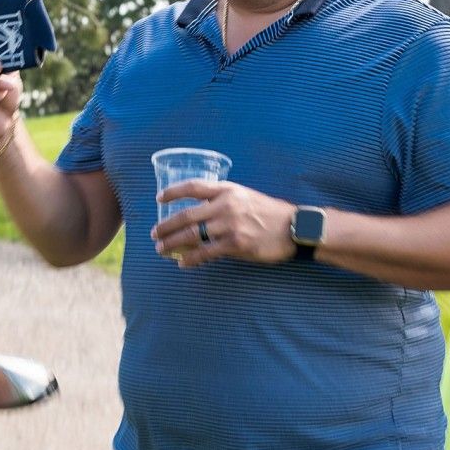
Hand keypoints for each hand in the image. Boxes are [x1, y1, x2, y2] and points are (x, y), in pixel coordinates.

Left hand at [151, 180, 297, 267]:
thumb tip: (198, 216)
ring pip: (192, 235)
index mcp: (228, 190)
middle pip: (186, 215)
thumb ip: (223, 202)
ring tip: (161, 249)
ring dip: (172, 243)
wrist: (294, 227)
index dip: (173, 192)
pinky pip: (206, 253)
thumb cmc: (270, 213)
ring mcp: (230, 225)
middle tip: (154, 233)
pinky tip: (182, 263)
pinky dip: (191, 259)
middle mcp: (226, 205)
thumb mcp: (246, 197)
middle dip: (166, 225)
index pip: (193, 187)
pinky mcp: (236, 244)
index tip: (159, 199)